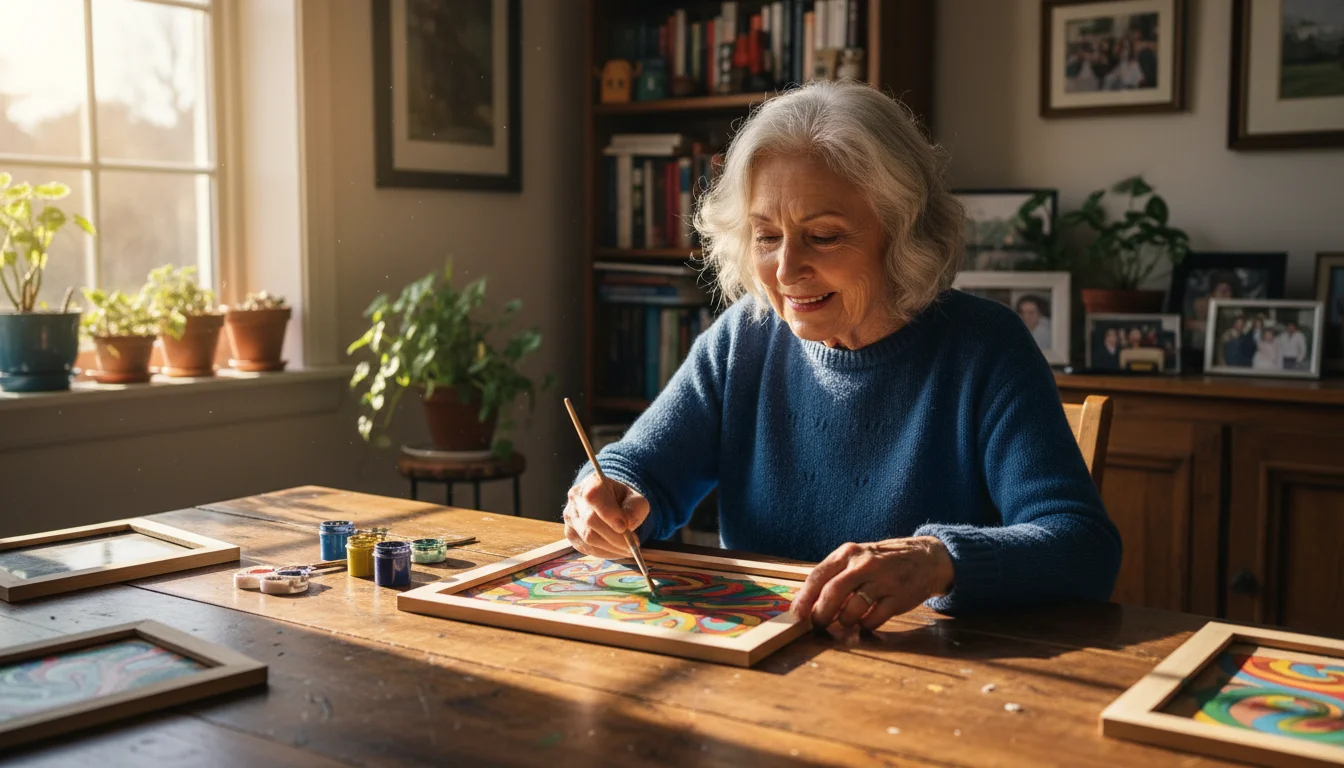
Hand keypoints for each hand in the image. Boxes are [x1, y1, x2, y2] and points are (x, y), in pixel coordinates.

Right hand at [563, 473, 649, 559]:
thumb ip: (634, 509)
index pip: (593, 496)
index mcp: (592, 482)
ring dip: (611, 547)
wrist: (610, 503)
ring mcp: (570, 516)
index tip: (624, 527)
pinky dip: (604, 552)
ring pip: (588, 538)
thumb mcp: (635, 500)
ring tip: (627, 549)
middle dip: (614, 537)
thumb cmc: (623, 501)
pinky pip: (586, 548)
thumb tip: (627, 525)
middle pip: (590, 521)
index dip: (608, 513)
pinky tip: (616, 550)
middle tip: (633, 545)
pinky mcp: (570, 533)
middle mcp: (576, 497)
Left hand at [792, 537, 954, 630]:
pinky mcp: (899, 597)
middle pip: (833, 592)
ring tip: (845, 622)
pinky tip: (865, 621)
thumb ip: (835, 576)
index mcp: (848, 553)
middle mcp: (865, 564)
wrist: (925, 558)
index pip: (818, 575)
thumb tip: (808, 603)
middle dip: (821, 614)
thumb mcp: (857, 559)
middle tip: (818, 625)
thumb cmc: (882, 561)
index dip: (804, 598)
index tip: (796, 615)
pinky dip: (865, 625)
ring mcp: (883, 580)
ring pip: (853, 608)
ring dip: (844, 621)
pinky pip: (874, 618)